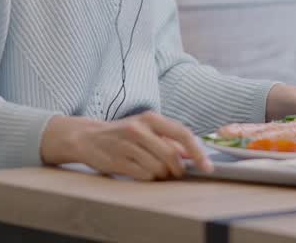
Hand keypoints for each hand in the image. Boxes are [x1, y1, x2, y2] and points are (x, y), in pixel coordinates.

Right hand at [40, 111, 210, 179]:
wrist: (88, 137)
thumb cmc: (124, 134)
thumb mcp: (147, 128)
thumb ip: (169, 139)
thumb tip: (193, 155)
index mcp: (151, 118)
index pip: (183, 133)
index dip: (198, 152)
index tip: (207, 167)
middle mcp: (140, 129)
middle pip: (171, 156)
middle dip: (178, 169)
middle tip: (175, 172)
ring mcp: (128, 145)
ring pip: (158, 168)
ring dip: (161, 174)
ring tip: (152, 168)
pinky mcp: (118, 161)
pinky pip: (144, 176)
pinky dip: (148, 177)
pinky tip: (139, 170)